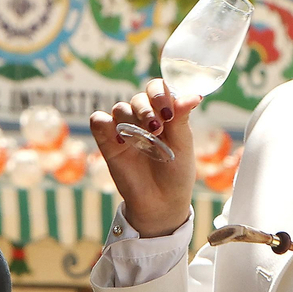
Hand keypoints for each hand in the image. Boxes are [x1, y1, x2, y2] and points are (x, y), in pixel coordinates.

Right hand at [89, 77, 204, 236]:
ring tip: (143, 138)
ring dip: (131, 118)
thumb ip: (182, 117)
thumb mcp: (183, 144)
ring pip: (120, 108)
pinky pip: (98, 121)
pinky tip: (120, 139)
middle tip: (157, 128)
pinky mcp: (108, 142)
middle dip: (147, 108)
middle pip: (138, 97)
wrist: (161, 202)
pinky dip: (105, 123)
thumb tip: (194, 95)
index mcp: (163, 113)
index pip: (157, 89)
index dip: (160, 93)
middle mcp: (143, 117)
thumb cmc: (176, 171)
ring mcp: (124, 129)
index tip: (168, 112)